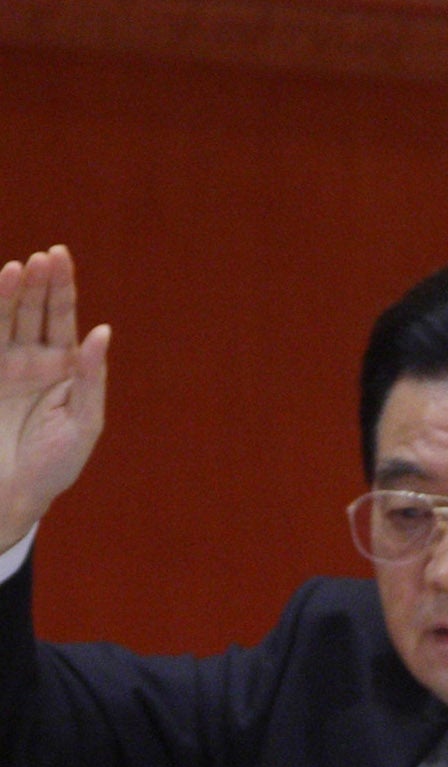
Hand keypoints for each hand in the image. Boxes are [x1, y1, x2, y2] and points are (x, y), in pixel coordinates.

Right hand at [0, 246, 108, 543]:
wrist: (12, 495)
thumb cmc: (55, 465)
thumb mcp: (84, 423)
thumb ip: (91, 378)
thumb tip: (102, 332)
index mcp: (63, 368)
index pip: (62, 317)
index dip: (62, 287)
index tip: (59, 256)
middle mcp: (31, 360)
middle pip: (34, 310)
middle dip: (39, 282)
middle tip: (45, 257)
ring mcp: (2, 366)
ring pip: (6, 319)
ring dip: (11, 293)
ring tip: (19, 268)